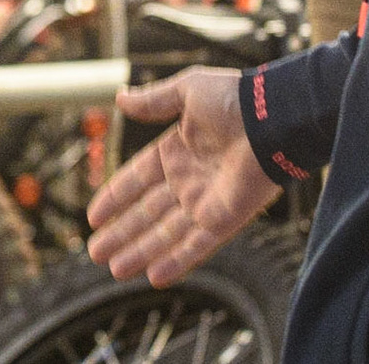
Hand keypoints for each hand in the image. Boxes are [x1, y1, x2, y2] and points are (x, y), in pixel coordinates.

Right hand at [85, 67, 281, 285]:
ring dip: (140, 252)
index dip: (116, 197)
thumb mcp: (187, 91)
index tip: (94, 216)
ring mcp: (206, 201)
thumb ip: (154, 101)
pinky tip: (153, 277)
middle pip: (147, 213)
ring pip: (166, 234)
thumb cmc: (234, 98)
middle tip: (96, 252)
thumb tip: (120, 98)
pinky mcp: (225, 219)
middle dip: (122, 233)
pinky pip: (196, 245)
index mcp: (176, 150)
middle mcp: (188, 179)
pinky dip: (176, 261)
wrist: (273, 118)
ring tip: (114, 269)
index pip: (138, 179)